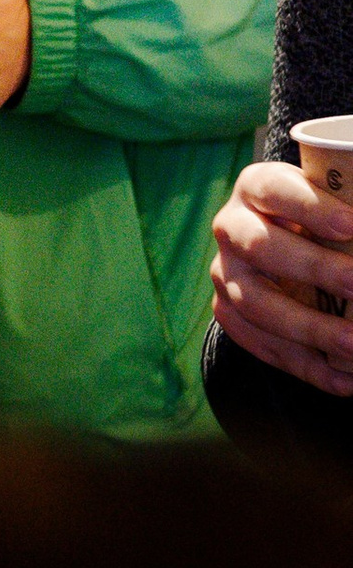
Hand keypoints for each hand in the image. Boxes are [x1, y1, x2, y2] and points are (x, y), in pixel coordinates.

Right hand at [211, 159, 352, 398]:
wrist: (287, 240)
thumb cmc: (322, 217)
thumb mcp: (334, 204)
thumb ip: (350, 218)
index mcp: (256, 187)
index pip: (272, 189)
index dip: (309, 207)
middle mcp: (232, 228)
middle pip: (259, 247)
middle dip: (314, 269)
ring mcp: (226, 273)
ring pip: (255, 304)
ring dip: (310, 329)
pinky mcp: (230, 313)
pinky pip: (261, 345)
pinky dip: (307, 367)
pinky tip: (346, 379)